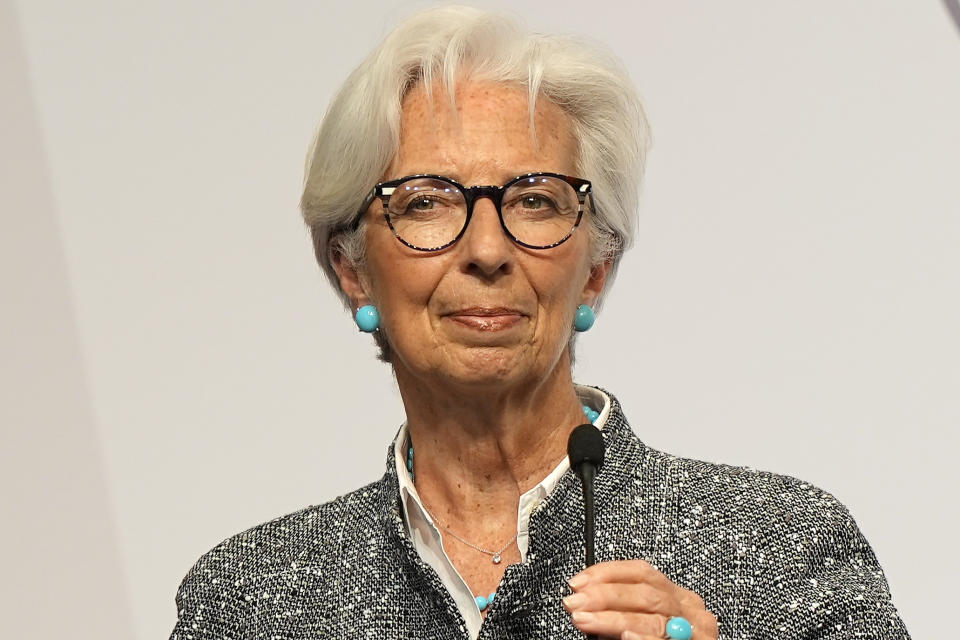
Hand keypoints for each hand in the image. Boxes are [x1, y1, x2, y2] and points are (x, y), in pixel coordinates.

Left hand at [562, 560, 718, 639]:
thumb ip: (617, 612)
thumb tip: (581, 602)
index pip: (641, 572)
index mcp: (675, 595)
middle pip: (646, 593)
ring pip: (653, 618)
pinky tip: (626, 636)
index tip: (577, 582)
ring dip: (614, 619)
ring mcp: (697, 632)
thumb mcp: (636, 623)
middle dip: (605, 596)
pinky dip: (644, 638)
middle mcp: (689, 609)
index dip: (606, 573)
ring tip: (586, 620)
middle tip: (576, 603)